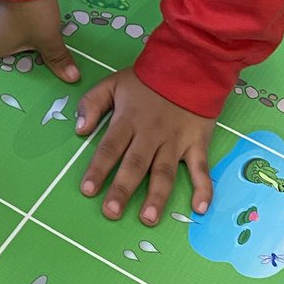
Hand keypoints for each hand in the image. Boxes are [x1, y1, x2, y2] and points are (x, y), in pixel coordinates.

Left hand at [76, 66, 214, 225]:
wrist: (189, 65)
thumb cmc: (147, 79)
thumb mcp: (112, 83)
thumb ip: (92, 104)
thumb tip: (79, 129)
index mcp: (128, 119)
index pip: (110, 147)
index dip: (97, 169)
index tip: (87, 190)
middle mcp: (151, 134)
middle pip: (135, 164)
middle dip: (122, 188)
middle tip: (111, 212)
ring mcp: (176, 141)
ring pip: (165, 172)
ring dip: (157, 196)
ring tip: (147, 218)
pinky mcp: (198, 143)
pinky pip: (202, 169)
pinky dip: (204, 189)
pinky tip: (199, 209)